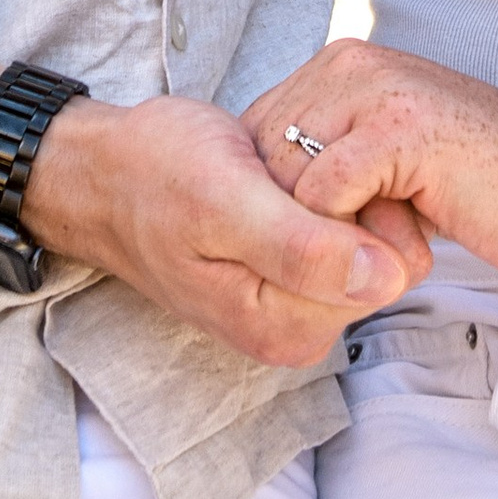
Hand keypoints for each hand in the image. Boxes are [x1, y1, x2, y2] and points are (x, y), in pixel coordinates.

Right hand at [21, 91, 418, 367]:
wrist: (108, 171)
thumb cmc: (157, 173)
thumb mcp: (225, 198)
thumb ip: (303, 247)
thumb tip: (389, 278)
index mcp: (280, 328)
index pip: (383, 275)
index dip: (365, 208)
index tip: (317, 168)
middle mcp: (291, 332)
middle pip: (379, 268)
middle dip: (352, 205)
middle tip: (290, 166)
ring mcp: (288, 308)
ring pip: (363, 249)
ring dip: (336, 199)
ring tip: (280, 171)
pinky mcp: (284, 280)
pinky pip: (337, 240)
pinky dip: (321, 200)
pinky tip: (282, 179)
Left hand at [242, 41, 497, 283]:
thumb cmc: (476, 185)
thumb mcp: (383, 163)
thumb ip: (328, 162)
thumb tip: (261, 205)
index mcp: (339, 67)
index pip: (250, 141)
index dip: (267, 205)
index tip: (309, 246)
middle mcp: (348, 65)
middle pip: (256, 162)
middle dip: (285, 225)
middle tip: (347, 257)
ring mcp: (373, 90)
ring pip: (282, 181)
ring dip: (317, 236)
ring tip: (378, 247)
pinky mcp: (399, 129)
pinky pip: (322, 195)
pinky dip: (343, 238)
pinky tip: (400, 245)